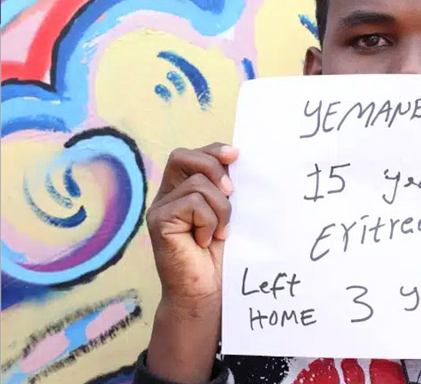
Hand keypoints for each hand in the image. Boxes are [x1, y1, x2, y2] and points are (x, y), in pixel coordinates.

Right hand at [145, 143, 238, 381]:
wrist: (207, 294)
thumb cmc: (220, 257)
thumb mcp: (228, 214)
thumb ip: (226, 190)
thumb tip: (238, 158)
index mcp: (182, 190)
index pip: (191, 156)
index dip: (212, 150)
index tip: (236, 155)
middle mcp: (167, 196)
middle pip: (183, 157)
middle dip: (213, 168)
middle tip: (231, 192)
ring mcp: (160, 208)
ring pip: (197, 183)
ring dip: (220, 208)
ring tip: (221, 232)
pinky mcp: (158, 222)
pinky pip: (192, 203)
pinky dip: (209, 221)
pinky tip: (205, 241)